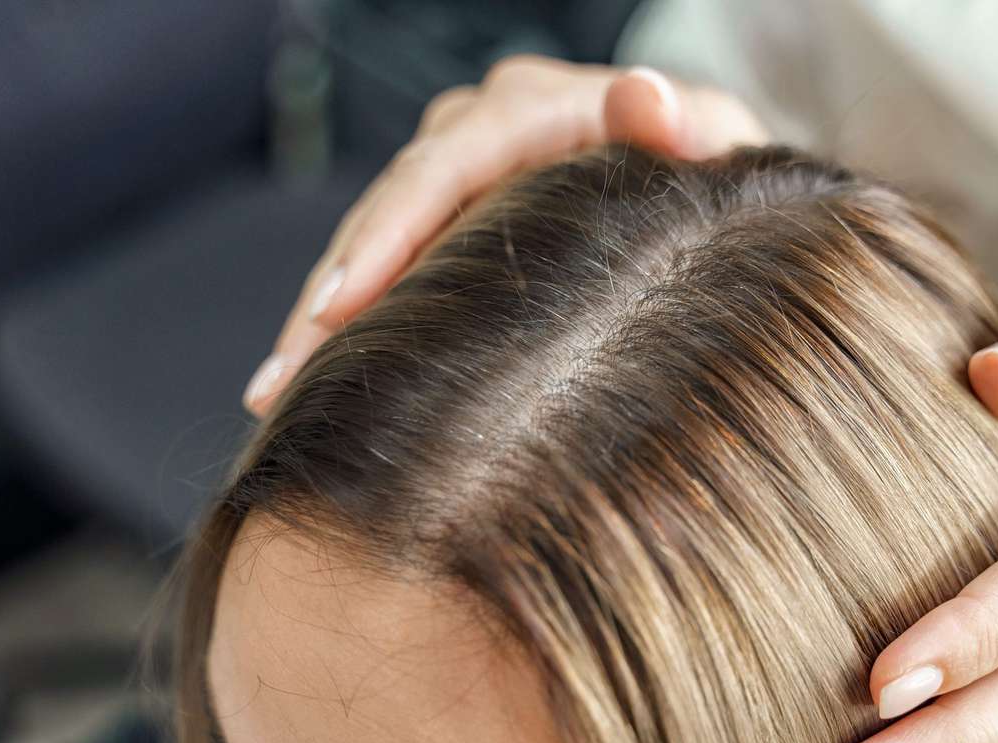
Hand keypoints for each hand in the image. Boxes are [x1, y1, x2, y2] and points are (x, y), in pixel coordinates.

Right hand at [243, 55, 766, 413]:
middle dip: (331, 294)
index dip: (390, 232)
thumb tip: (641, 94)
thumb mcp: (722, 153)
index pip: (449, 162)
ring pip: (372, 238)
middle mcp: (485, 128)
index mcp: (542, 106)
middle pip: (389, 206)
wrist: (714, 197)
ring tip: (274, 392)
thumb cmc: (722, 181)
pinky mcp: (450, 218)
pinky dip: (345, 321)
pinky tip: (304, 380)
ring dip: (320, 316)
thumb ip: (687, 128)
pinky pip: (385, 263)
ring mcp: (461, 173)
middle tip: (284, 376)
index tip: (340, 305)